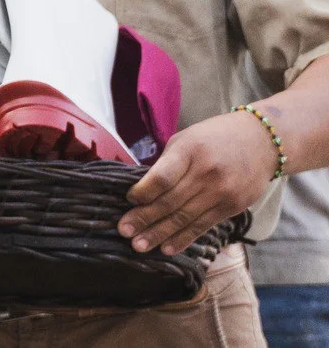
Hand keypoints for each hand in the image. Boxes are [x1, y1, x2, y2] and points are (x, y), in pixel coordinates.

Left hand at [122, 110, 279, 254]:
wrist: (262, 141)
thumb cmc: (214, 137)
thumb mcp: (186, 140)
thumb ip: (167, 163)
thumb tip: (143, 190)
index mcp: (189, 151)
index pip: (162, 178)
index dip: (143, 192)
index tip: (128, 201)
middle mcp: (206, 173)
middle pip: (170, 202)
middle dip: (144, 219)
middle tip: (124, 231)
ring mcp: (222, 192)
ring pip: (185, 218)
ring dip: (160, 234)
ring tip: (140, 245)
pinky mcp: (233, 207)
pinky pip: (204, 226)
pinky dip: (184, 238)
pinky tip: (167, 247)